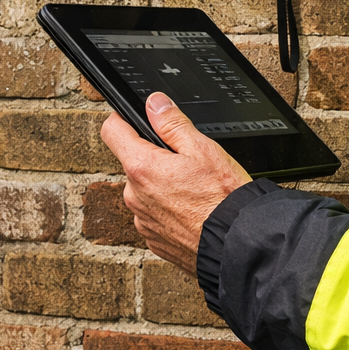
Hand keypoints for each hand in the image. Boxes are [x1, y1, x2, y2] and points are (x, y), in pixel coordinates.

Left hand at [99, 92, 251, 276]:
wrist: (236, 244)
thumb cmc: (223, 199)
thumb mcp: (202, 149)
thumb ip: (172, 123)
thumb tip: (154, 104)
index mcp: (142, 167)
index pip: (112, 131)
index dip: (123, 120)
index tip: (136, 120)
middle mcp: (134, 196)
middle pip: (133, 163)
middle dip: (153, 158)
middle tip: (185, 163)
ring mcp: (143, 221)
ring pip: (144, 192)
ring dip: (161, 187)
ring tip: (193, 190)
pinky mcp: (153, 240)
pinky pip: (154, 216)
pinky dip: (169, 211)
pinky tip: (192, 210)